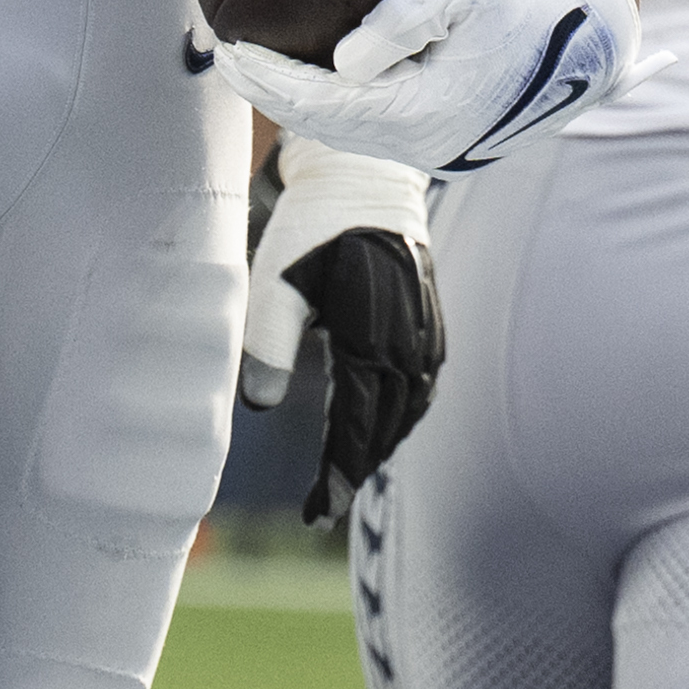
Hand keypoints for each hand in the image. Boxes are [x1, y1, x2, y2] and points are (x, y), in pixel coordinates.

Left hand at [213, 0, 640, 172]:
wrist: (595, 38)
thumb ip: (404, 18)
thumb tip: (340, 61)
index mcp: (426, 115)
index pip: (325, 104)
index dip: (270, 81)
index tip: (227, 49)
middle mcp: (429, 148)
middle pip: (328, 129)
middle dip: (275, 95)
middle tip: (228, 59)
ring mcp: (441, 151)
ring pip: (352, 131)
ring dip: (306, 102)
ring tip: (263, 68)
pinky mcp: (452, 141)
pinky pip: (379, 122)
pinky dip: (341, 99)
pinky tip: (324, 65)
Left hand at [239, 139, 441, 524]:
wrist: (366, 175)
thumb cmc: (313, 223)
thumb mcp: (277, 279)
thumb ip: (267, 343)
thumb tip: (256, 407)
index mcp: (372, 337)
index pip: (357, 428)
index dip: (337, 476)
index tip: (318, 512)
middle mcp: (410, 342)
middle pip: (388, 429)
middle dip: (357, 472)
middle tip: (325, 507)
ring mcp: (428, 333)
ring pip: (410, 411)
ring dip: (382, 446)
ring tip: (348, 475)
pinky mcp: (433, 322)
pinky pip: (424, 386)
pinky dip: (404, 416)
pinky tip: (383, 424)